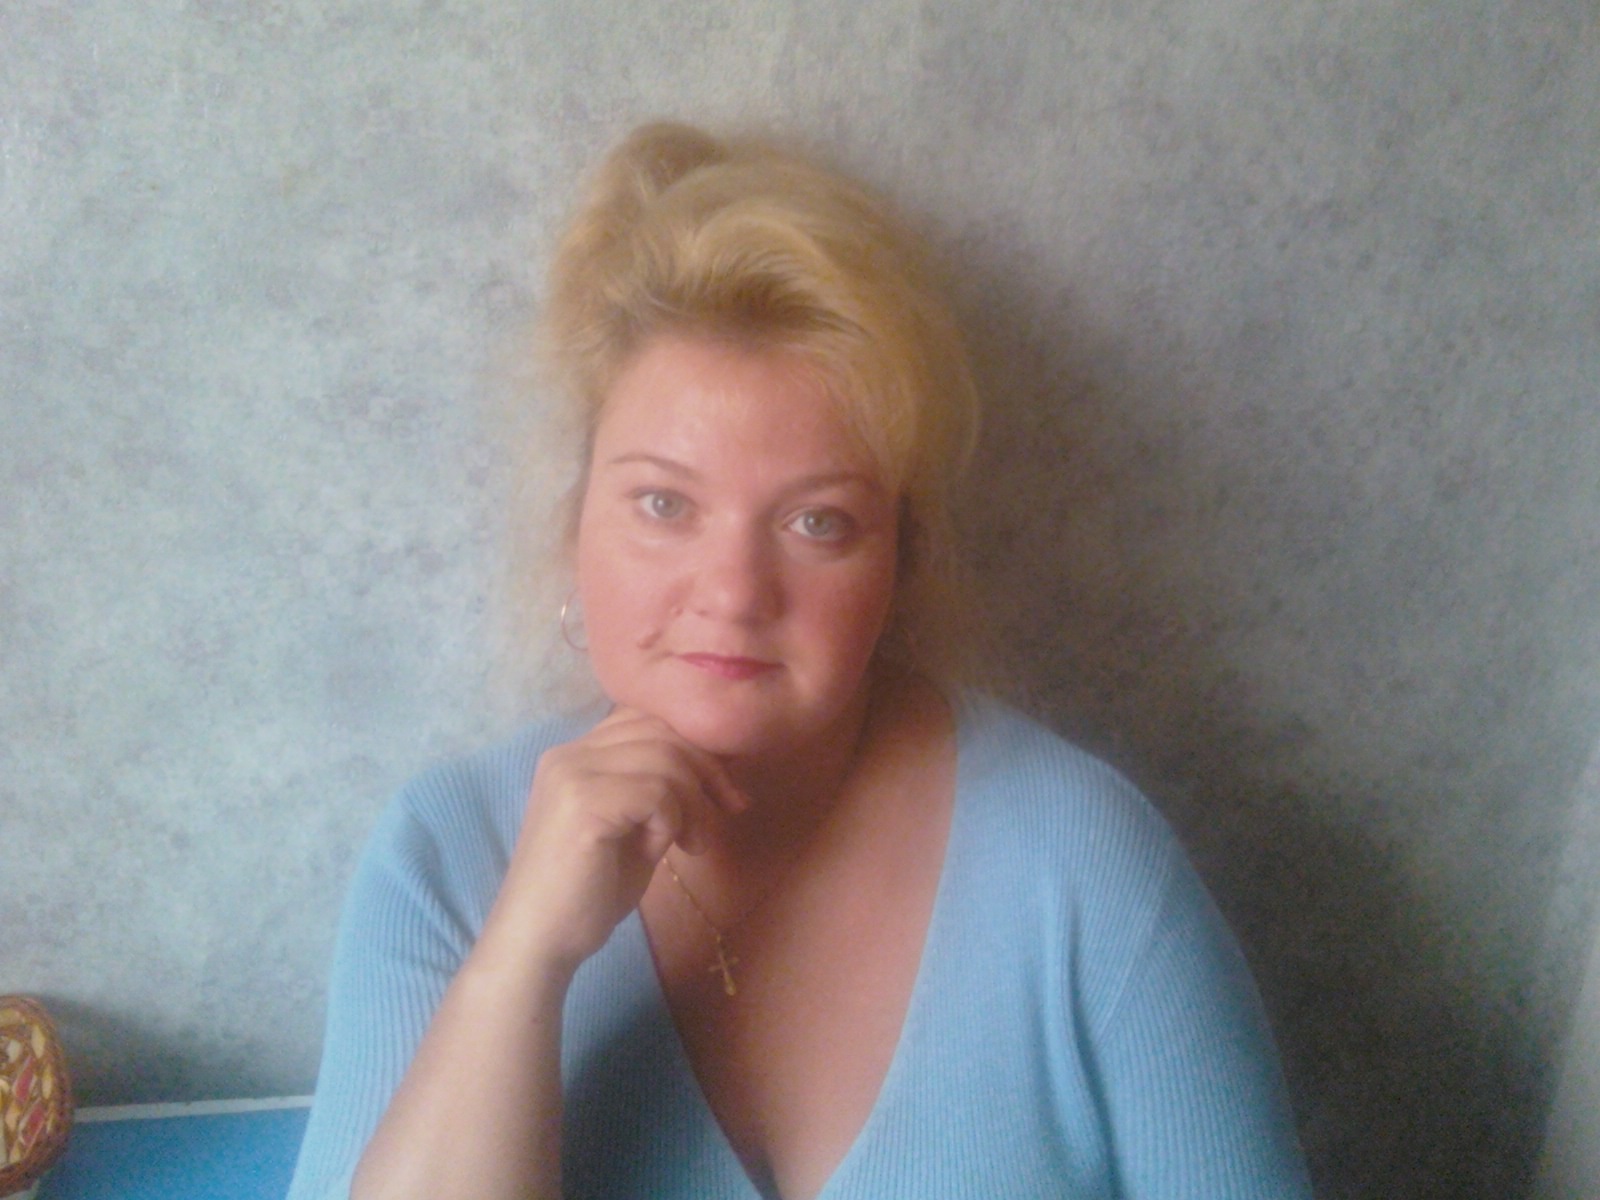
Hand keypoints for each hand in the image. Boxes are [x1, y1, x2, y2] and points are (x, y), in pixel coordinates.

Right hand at [479, 707, 748, 977]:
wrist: (538, 943)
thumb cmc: (587, 894)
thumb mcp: (633, 828)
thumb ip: (660, 791)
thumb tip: (719, 762)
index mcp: (575, 755)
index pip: (645, 718)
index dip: (694, 744)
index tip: (724, 787)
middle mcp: (569, 754)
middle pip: (661, 730)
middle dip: (708, 768)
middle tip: (732, 808)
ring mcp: (572, 775)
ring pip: (665, 758)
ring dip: (695, 801)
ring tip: (695, 843)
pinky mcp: (584, 804)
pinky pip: (657, 792)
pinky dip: (672, 820)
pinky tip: (661, 851)